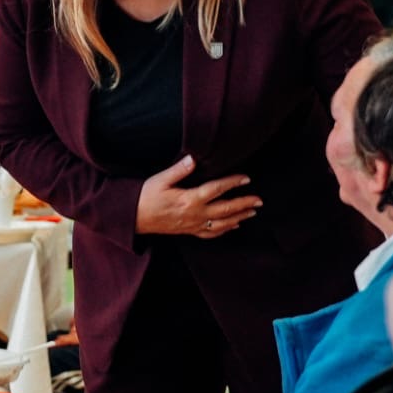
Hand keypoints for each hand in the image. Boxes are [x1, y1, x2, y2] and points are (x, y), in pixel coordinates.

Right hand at [135, 156, 258, 238]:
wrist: (133, 219)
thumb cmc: (145, 197)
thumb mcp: (160, 180)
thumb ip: (179, 170)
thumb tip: (194, 158)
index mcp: (189, 199)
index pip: (217, 189)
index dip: (233, 183)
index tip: (246, 178)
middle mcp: (195, 214)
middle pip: (225, 209)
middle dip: (244, 204)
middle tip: (259, 200)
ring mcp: (193, 225)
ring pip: (222, 224)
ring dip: (239, 217)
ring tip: (252, 212)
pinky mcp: (188, 231)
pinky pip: (211, 233)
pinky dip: (225, 230)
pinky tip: (233, 226)